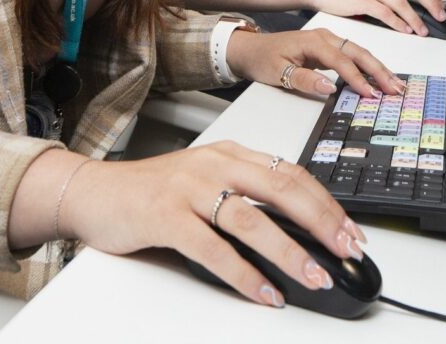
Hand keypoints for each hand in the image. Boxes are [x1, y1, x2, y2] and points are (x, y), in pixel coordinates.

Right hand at [57, 140, 368, 308]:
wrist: (94, 192)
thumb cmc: (152, 191)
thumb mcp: (207, 181)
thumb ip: (245, 195)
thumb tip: (295, 231)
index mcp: (230, 153)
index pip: (292, 173)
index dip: (327, 203)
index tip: (351, 231)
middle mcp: (214, 164)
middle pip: (282, 189)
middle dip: (322, 222)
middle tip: (347, 250)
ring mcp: (189, 189)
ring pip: (251, 219)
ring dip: (289, 252)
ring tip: (314, 276)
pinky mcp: (165, 217)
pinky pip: (212, 248)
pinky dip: (243, 273)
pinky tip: (264, 291)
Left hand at [227, 25, 404, 98]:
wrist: (251, 49)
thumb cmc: (263, 59)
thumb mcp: (278, 73)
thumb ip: (305, 80)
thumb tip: (330, 87)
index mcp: (314, 41)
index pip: (342, 61)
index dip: (357, 78)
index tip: (371, 93)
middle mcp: (325, 37)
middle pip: (358, 53)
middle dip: (379, 70)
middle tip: (396, 88)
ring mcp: (329, 40)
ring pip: (359, 53)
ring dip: (378, 68)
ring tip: (395, 83)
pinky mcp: (329, 48)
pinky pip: (353, 55)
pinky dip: (368, 65)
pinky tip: (379, 76)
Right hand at [315, 0, 445, 33]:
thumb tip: (412, 9)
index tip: (440, 7)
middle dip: (432, 3)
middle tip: (440, 18)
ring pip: (401, 0)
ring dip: (415, 17)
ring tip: (423, 30)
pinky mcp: (360, 0)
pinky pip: (383, 11)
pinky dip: (397, 22)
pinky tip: (404, 30)